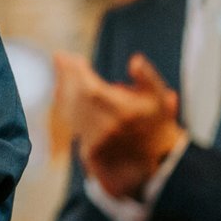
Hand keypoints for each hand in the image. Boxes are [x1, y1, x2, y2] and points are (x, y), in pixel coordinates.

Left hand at [55, 51, 184, 199]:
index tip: (71, 57)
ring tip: (61, 71)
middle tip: (60, 58)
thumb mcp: (159, 100)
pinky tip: (63, 92)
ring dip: (63, 88)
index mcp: (123, 112)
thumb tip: (135, 60)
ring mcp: (97, 140)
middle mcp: (107, 126)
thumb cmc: (157, 126)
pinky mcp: (90, 150)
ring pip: (71, 109)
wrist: (157, 163)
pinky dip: (66, 105)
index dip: (77, 72)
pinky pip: (73, 123)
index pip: (90, 88)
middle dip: (66, 75)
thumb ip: (148, 78)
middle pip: (76, 96)